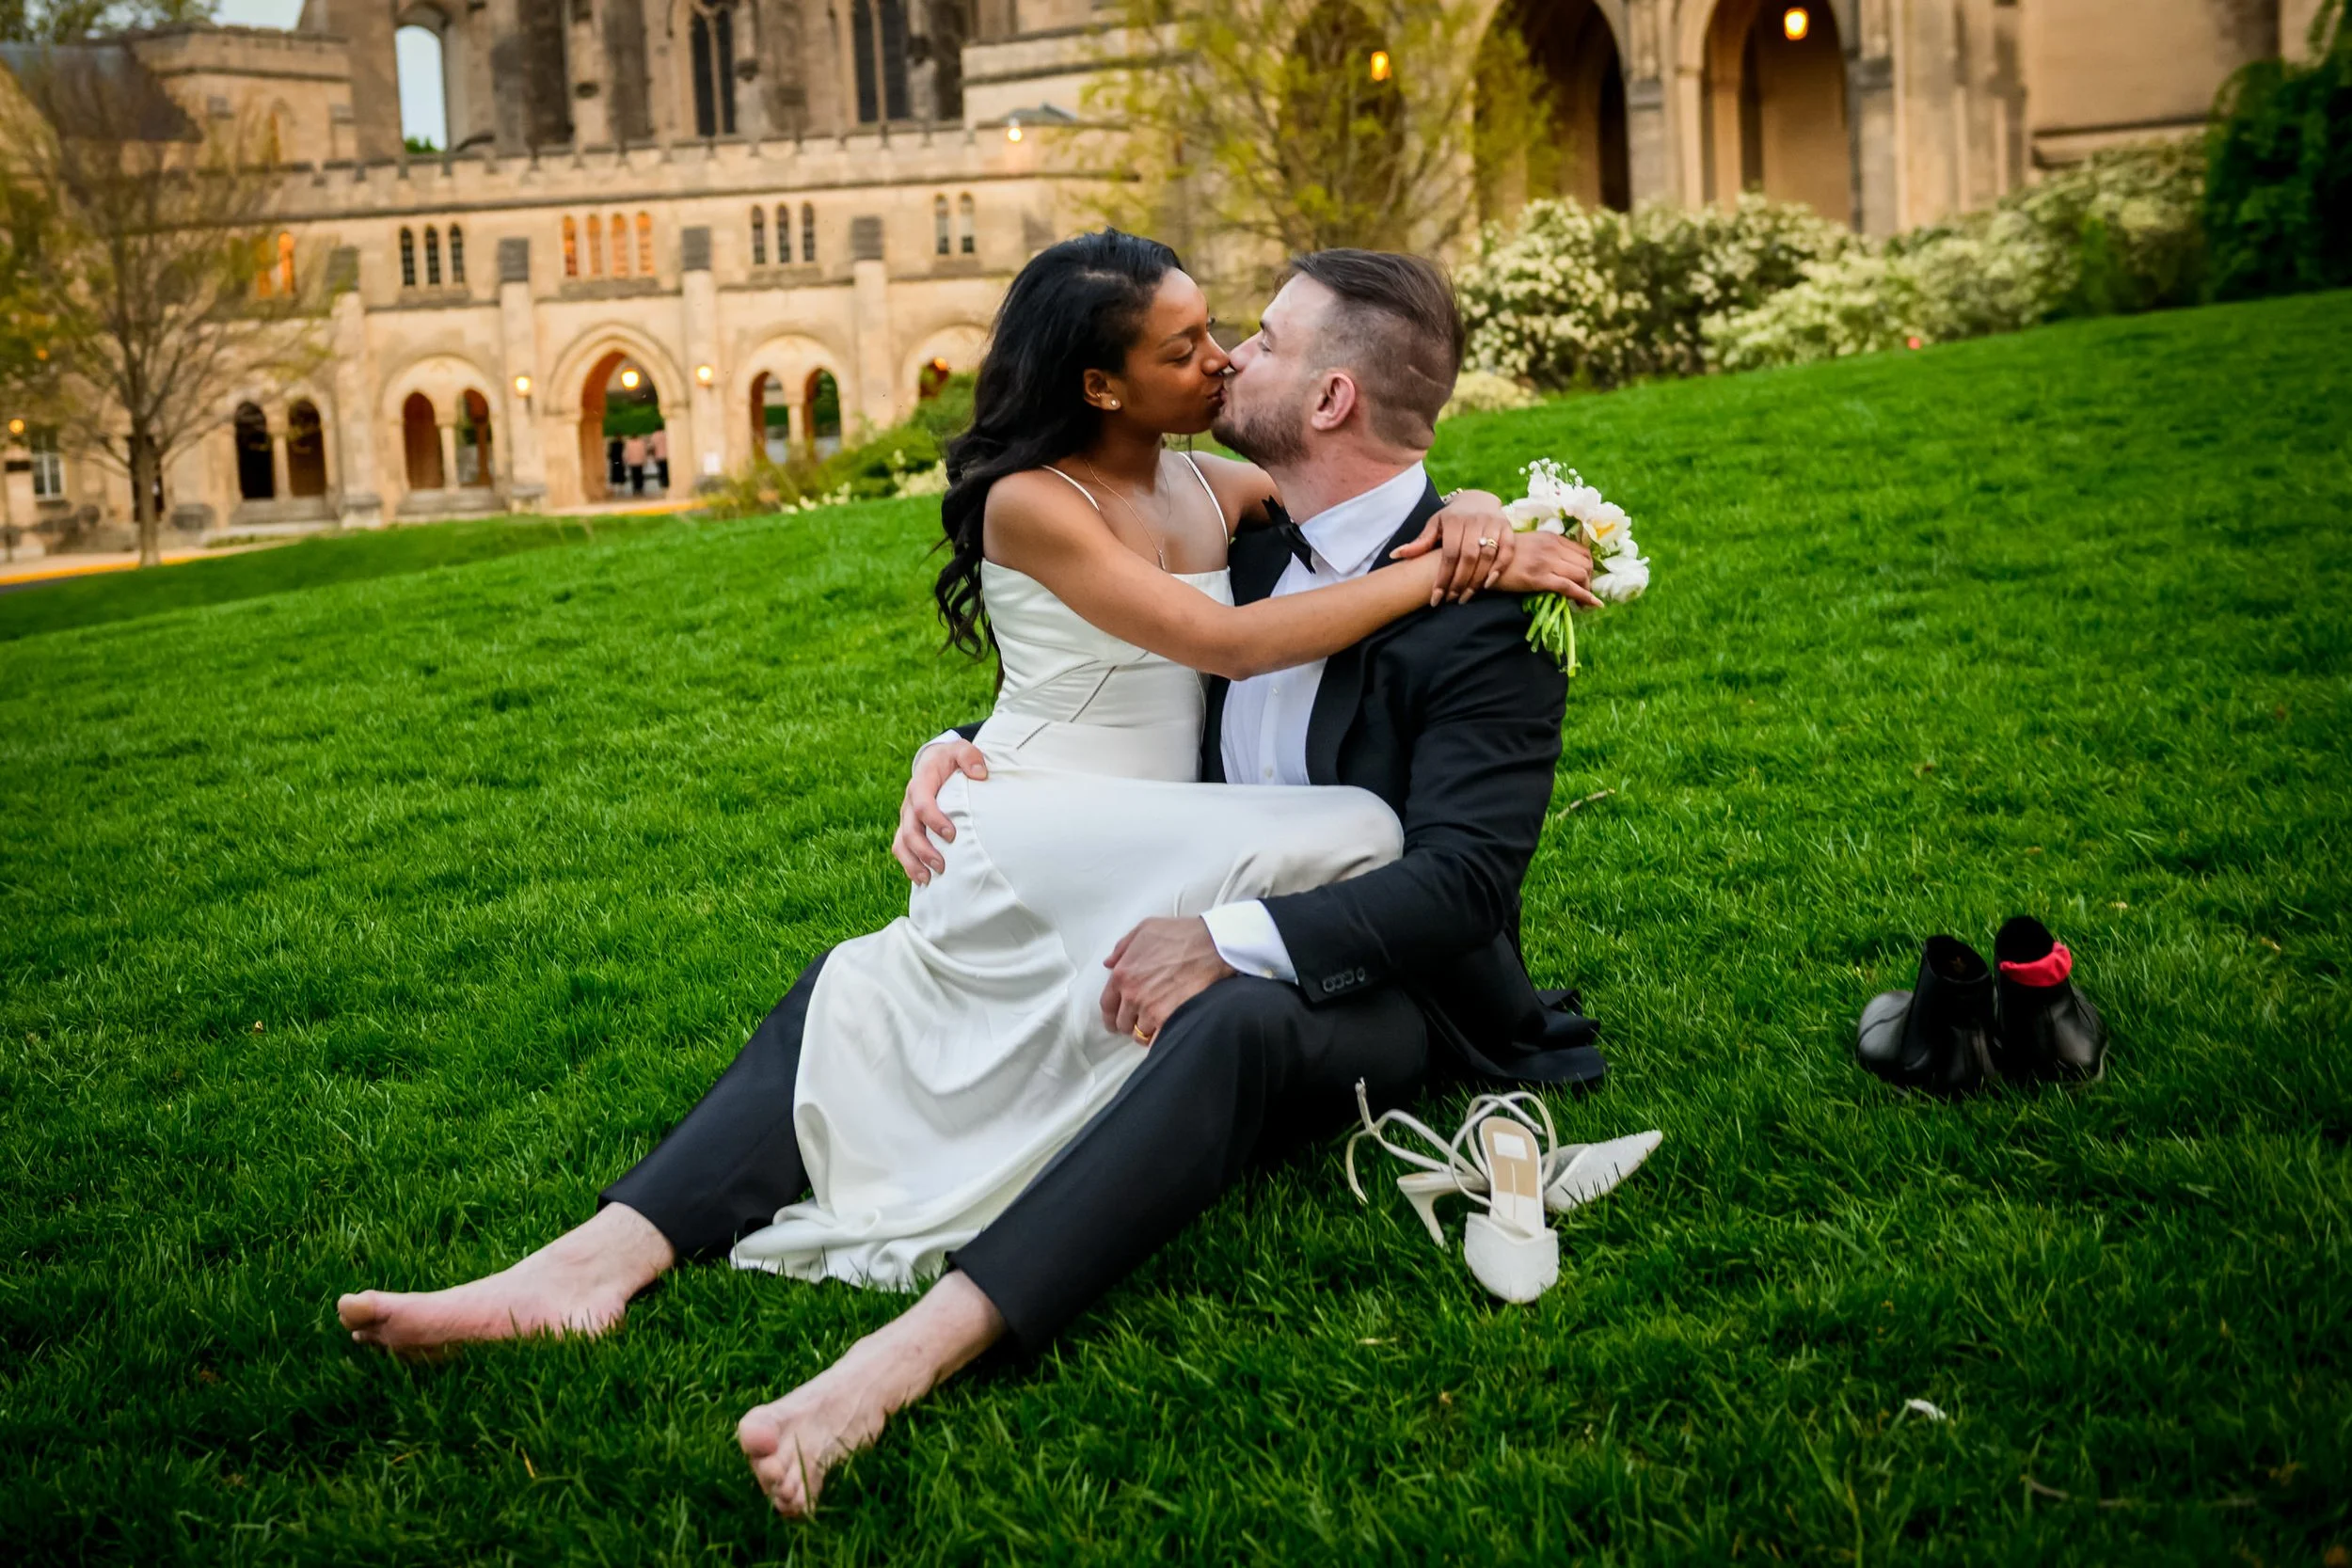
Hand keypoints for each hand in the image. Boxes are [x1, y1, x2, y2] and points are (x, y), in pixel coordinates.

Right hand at [893, 739, 987, 884]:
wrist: (935, 761)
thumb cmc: (951, 759)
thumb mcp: (961, 749)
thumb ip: (970, 756)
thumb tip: (980, 773)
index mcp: (921, 783)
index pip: (922, 803)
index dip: (934, 820)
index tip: (951, 835)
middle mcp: (909, 803)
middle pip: (909, 830)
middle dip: (924, 850)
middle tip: (942, 865)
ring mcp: (907, 818)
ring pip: (901, 844)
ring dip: (912, 863)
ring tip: (927, 879)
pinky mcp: (908, 828)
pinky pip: (902, 849)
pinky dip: (909, 865)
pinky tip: (923, 880)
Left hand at [1099, 917, 1233, 1041]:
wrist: (1212, 946)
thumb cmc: (1180, 934)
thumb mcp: (1145, 929)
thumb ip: (1122, 947)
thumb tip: (1108, 963)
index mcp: (1122, 974)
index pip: (1107, 1005)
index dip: (1110, 1016)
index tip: (1114, 1021)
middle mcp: (1133, 996)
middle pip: (1122, 1023)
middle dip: (1129, 1023)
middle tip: (1138, 1021)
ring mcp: (1151, 1010)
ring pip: (1139, 1034)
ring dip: (1145, 1031)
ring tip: (1155, 1026)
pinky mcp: (1170, 1019)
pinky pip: (1156, 1040)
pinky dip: (1158, 1040)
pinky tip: (1164, 1033)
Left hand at [1391, 489, 1515, 604]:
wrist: (1478, 500)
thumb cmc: (1452, 518)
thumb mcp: (1435, 525)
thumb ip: (1420, 542)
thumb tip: (1396, 555)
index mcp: (1455, 520)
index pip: (1448, 554)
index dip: (1442, 578)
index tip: (1436, 598)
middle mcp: (1475, 520)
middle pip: (1468, 558)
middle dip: (1459, 582)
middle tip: (1452, 600)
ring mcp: (1494, 524)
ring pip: (1487, 557)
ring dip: (1477, 581)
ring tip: (1466, 597)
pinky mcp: (1508, 528)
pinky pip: (1507, 551)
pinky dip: (1499, 569)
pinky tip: (1488, 584)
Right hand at [1493, 529, 1601, 606]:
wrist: (1483, 560)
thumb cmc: (1503, 555)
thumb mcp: (1529, 544)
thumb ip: (1547, 549)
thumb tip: (1561, 564)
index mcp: (1551, 537)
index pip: (1583, 551)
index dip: (1588, 567)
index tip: (1584, 579)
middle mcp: (1553, 547)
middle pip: (1586, 564)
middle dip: (1589, 580)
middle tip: (1583, 592)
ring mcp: (1547, 562)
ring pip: (1581, 575)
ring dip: (1586, 590)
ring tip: (1581, 602)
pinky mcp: (1540, 578)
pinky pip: (1569, 588)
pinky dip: (1584, 597)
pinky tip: (1591, 605)